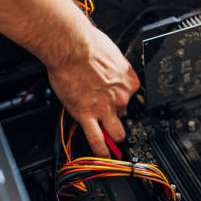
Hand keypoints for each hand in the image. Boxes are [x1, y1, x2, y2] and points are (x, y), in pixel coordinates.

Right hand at [47, 24, 139, 157]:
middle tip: (109, 118)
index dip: (120, 98)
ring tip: (112, 147)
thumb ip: (112, 68)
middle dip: (116, 116)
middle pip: (124, 114)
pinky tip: (101, 157)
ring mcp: (104, 108)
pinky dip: (100, 151)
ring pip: (116, 133)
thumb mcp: (111, 53)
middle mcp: (120, 96)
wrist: (71, 46)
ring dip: (114, 139)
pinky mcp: (86, 115)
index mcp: (128, 81)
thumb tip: (108, 68)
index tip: (114, 100)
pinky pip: (96, 140)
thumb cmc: (87, 43)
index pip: (130, 97)